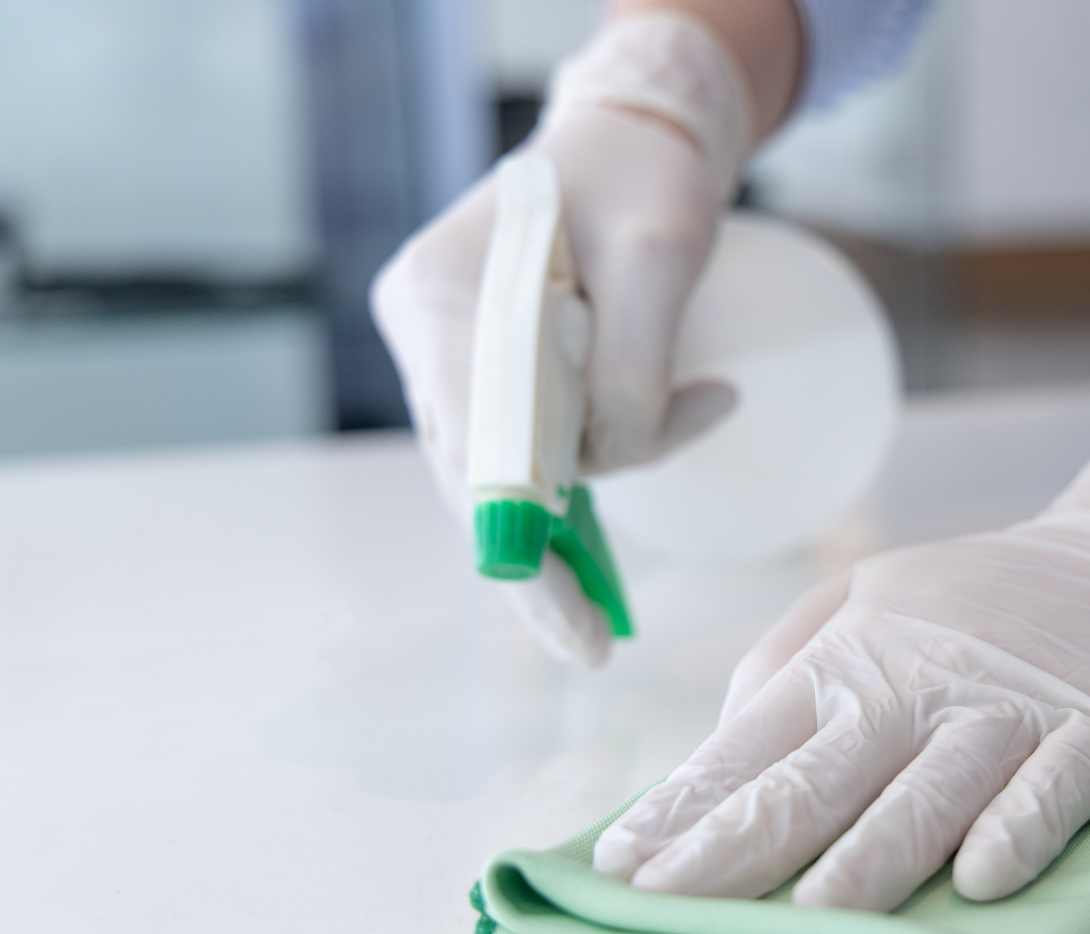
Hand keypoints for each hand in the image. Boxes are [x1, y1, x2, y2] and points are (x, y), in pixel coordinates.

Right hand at [370, 105, 735, 665]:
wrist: (634, 137)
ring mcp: (454, 354)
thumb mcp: (659, 260)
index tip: (573, 627)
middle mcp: (430, 333)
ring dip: (582, 503)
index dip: (519, 549)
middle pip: (476, 474)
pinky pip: (530, 443)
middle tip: (598, 640)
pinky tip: (650, 469)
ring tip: (659, 506)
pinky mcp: (491, 369)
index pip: (472, 449)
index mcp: (442, 297)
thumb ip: (633, 370)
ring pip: (507, 467)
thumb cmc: (643, 178)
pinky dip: (586, 471)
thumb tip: (611, 463)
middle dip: (543, 556)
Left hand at [592, 383, 1089, 909]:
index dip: (682, 809)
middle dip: (735, 848)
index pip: (748, 745)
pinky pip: (1052, 790)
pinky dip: (1018, 831)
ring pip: (928, 792)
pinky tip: (983, 880)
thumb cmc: (981, 599)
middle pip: (816, 779)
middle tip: (668, 906)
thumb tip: (718, 745)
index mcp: (849, 657)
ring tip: (813, 915)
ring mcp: (1006, 709)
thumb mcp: (867, 596)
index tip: (620, 867)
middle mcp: (914, 684)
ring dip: (870, 856)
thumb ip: (787, 661)